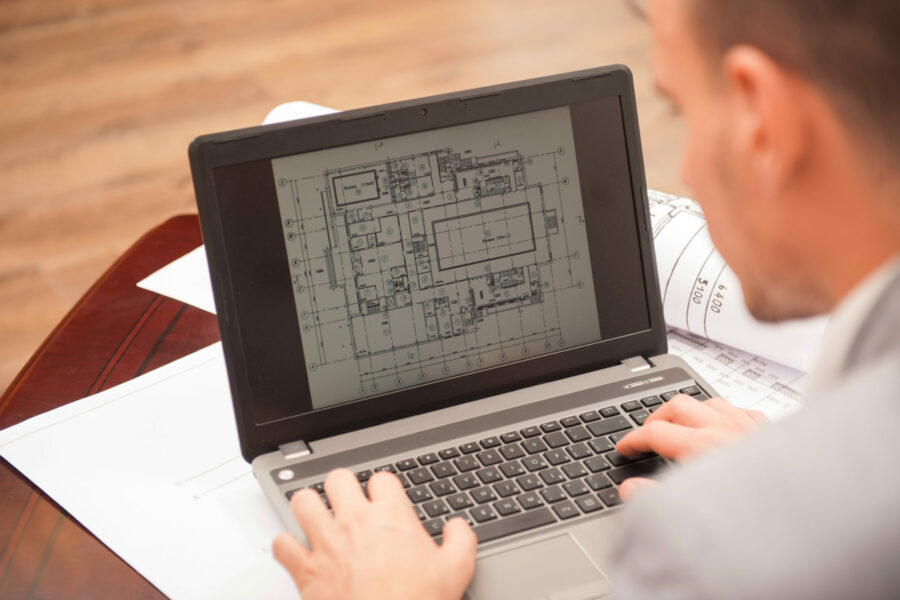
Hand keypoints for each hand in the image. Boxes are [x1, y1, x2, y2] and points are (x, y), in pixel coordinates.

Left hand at [273, 468, 476, 599]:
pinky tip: (297, 552)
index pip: (381, 479)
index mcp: (391, 516)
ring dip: (309, 508)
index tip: (385, 501)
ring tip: (318, 518)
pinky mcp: (306, 570)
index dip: (383, 488)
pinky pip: (282, 545)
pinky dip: (286, 547)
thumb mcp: (456, 570)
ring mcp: (327, 543)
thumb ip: (461, 540)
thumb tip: (458, 526)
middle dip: (342, 487)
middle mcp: (355, 522)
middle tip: (348, 503)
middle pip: (337, 478)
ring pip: (303, 501)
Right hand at [615, 394, 768, 499]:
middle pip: (677, 405)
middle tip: (645, 433)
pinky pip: (739, 409)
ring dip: (689, 411)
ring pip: (708, 401)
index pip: (654, 432)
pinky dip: (722, 415)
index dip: (632, 439)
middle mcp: (726, 429)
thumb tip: (630, 490)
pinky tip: (722, 427)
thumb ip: (660, 499)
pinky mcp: (771, 429)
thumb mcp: (700, 511)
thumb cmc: (763, 513)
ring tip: (679, 426)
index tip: (624, 447)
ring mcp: (750, 426)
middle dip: (655, 416)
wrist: (818, 509)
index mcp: (703, 447)